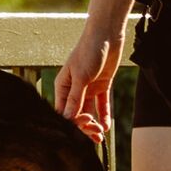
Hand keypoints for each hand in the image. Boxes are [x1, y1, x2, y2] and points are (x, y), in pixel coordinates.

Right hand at [57, 19, 123, 140]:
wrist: (106, 35)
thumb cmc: (88, 51)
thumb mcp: (81, 77)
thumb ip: (75, 98)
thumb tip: (67, 118)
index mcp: (63, 86)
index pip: (64, 111)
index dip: (73, 122)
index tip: (85, 128)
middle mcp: (74, 89)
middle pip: (77, 113)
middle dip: (85, 126)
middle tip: (96, 135)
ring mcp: (88, 87)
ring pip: (89, 111)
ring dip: (94, 124)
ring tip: (101, 135)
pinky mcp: (101, 85)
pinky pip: (101, 103)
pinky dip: (104, 114)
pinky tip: (107, 126)